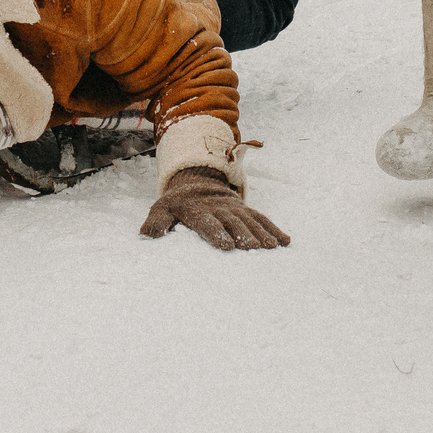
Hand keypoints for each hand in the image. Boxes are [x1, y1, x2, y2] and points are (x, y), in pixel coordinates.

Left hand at [140, 167, 290, 249]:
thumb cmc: (178, 205)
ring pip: (251, 221)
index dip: (216, 233)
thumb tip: (146, 235)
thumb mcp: (162, 209)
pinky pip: (262, 219)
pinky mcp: (246, 211)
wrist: (197, 183)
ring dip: (263, 233)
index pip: (208, 223)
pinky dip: (275, 229)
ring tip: (273, 247)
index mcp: (198, 211)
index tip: (226, 246)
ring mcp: (235, 210)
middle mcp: (220, 210)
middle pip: (234, 223)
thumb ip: (156, 222)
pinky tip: (286, 241)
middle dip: (246, 235)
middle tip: (258, 248)